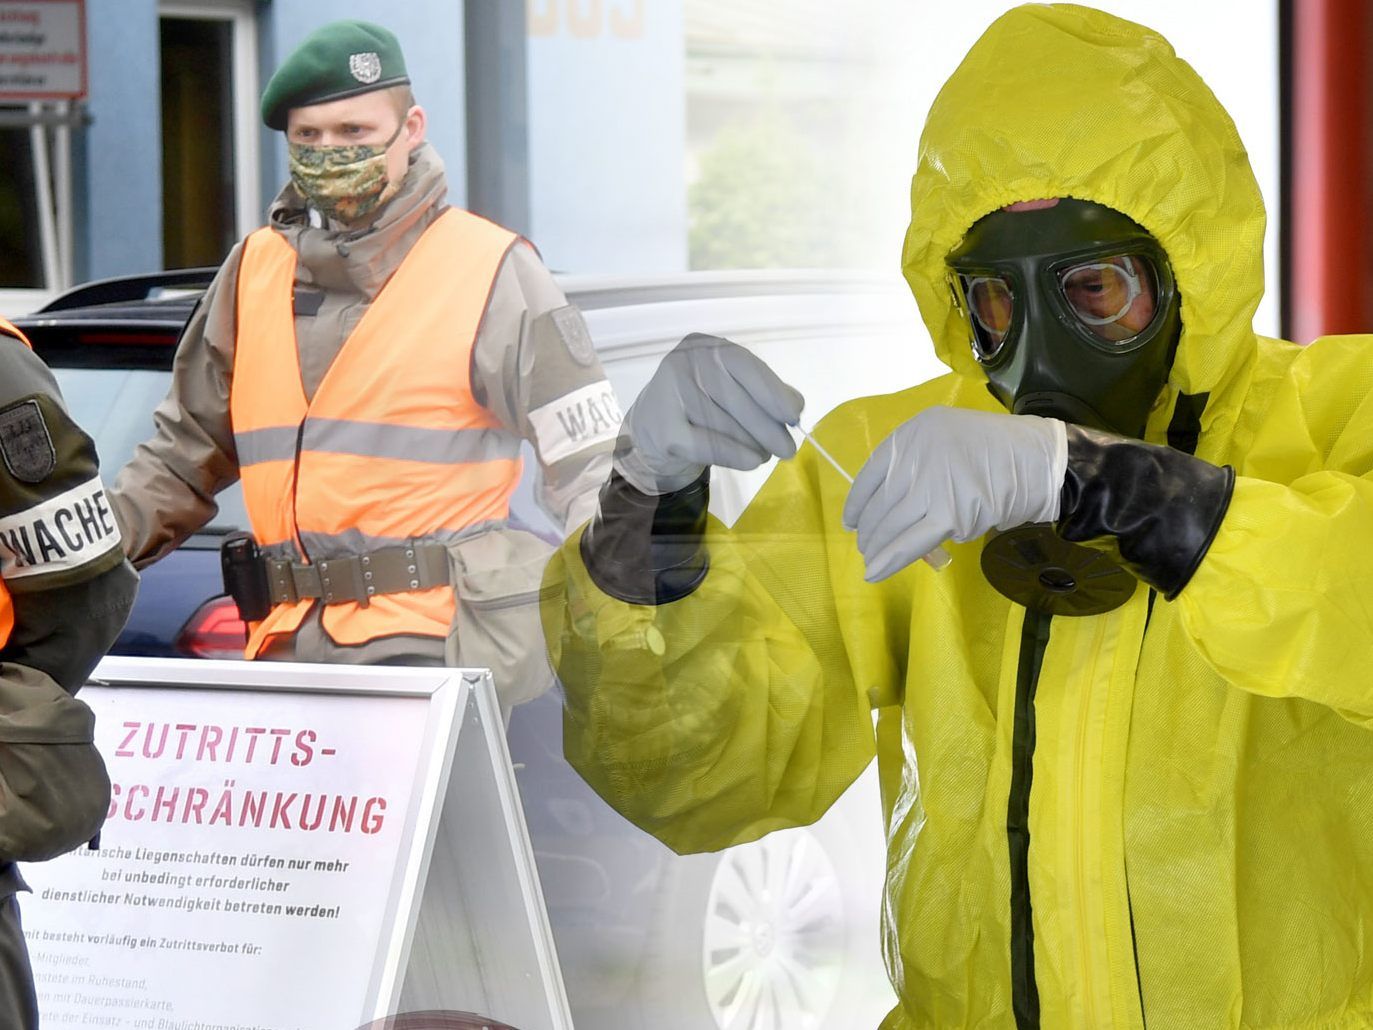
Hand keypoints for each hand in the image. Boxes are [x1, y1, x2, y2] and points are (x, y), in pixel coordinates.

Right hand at [614, 333, 804, 493]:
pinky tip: (751, 462)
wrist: (650, 431)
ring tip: (764, 454)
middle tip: (787, 449)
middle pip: (735, 399)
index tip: (794, 415)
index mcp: (704, 347)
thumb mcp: (730, 388)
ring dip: (752, 444)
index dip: (772, 391)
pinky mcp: (663, 429)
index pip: (744, 366)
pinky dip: (733, 454)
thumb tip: (794, 405)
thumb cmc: (699, 405)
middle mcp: (683, 363)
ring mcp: (669, 394)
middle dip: (767, 427)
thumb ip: (762, 391)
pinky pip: (707, 444)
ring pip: (724, 424)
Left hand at [842, 406, 1066, 581]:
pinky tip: (875, 572)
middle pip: (881, 501)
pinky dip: (890, 560)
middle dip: (869, 529)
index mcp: (914, 433)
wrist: (1039, 463)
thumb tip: (889, 508)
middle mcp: (918, 455)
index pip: (872, 472)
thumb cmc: (996, 454)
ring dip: (877, 546)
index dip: (857, 501)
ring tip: (871, 559)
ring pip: (892, 523)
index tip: (850, 520)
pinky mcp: (949, 514)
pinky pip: (910, 542)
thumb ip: (918, 466)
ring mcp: (933, 485)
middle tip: (866, 544)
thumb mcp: (947, 440)